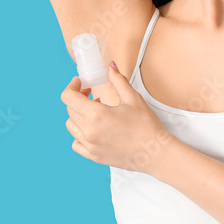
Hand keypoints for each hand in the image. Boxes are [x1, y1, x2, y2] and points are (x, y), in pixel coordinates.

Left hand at [59, 62, 174, 174]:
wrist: (156, 153)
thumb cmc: (146, 126)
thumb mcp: (133, 98)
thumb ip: (118, 80)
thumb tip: (111, 66)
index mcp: (96, 115)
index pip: (68, 97)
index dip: (72, 86)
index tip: (80, 83)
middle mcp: (88, 131)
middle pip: (70, 110)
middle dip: (77, 98)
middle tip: (91, 93)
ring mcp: (90, 146)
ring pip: (71, 126)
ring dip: (78, 115)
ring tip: (94, 111)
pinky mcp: (94, 157)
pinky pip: (76, 144)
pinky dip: (79, 134)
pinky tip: (92, 129)